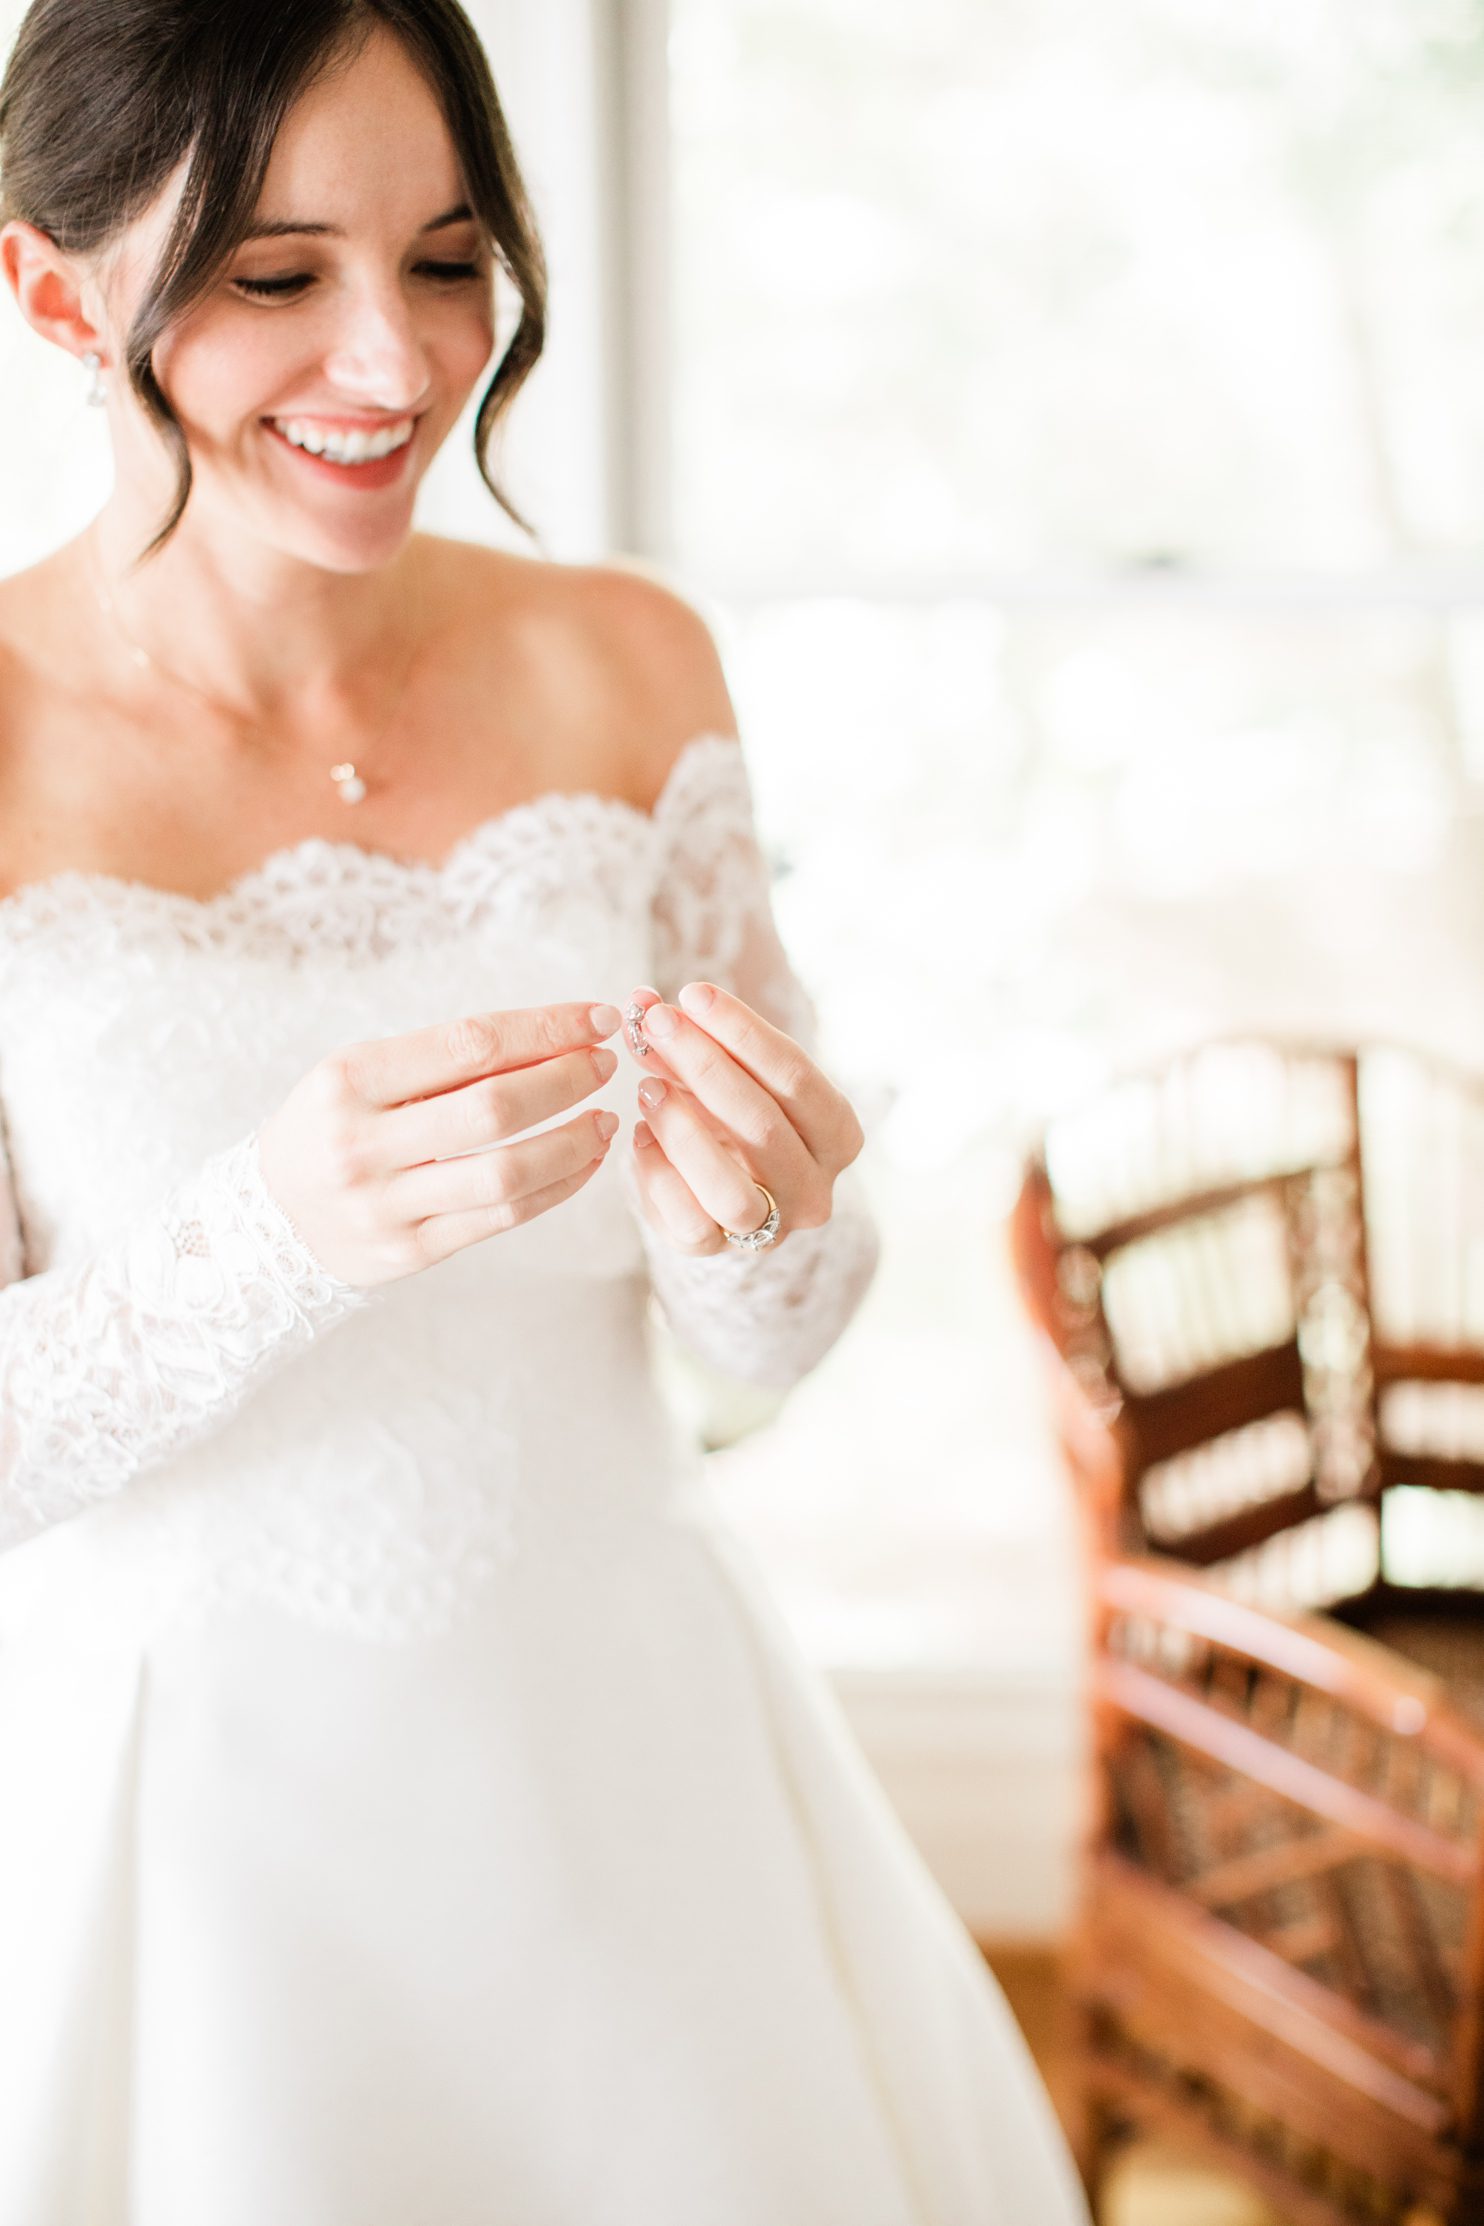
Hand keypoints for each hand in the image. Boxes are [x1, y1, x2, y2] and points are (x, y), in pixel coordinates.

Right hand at [256, 1001, 623, 1287]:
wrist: (267, 1217)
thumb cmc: (332, 1127)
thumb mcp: (362, 1075)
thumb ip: (444, 1060)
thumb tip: (557, 1035)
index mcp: (349, 1080)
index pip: (470, 1044)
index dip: (546, 1029)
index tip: (596, 1019)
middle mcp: (362, 1144)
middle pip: (493, 1108)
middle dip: (566, 1080)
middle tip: (604, 1064)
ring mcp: (384, 1206)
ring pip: (505, 1173)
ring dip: (572, 1142)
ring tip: (605, 1119)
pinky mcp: (408, 1252)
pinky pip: (501, 1218)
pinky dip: (556, 1188)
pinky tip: (582, 1162)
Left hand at [621, 982, 864, 1256]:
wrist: (713, 1184)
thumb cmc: (730, 1112)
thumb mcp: (725, 1071)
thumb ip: (694, 1038)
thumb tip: (643, 1003)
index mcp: (838, 1134)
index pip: (796, 1076)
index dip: (742, 1032)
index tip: (692, 994)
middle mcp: (815, 1188)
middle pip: (763, 1124)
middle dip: (702, 1065)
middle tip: (654, 1024)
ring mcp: (770, 1228)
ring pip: (730, 1189)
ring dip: (682, 1129)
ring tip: (645, 1085)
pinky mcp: (717, 1251)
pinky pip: (687, 1221)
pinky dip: (658, 1173)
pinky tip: (637, 1133)